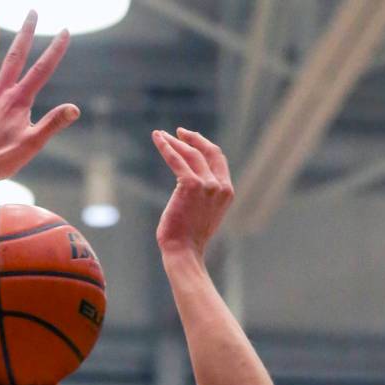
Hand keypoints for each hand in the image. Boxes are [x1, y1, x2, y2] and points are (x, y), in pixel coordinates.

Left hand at [0, 11, 79, 190]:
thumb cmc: (0, 162)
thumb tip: (74, 108)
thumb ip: (53, 124)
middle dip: (25, 33)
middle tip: (32, 12)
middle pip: (14, 56)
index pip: (41, 70)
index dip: (55, 50)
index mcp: (18, 101)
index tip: (64, 32)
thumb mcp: (32, 145)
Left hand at [152, 128, 234, 259]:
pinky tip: (157, 138)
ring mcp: (207, 184)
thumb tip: (189, 187)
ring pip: (190, 154)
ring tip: (160, 135)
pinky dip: (166, 147)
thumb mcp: (204, 215)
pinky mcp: (190, 185)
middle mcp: (220, 185)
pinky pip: (176, 159)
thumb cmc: (189, 239)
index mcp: (226, 192)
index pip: (218, 160)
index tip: (191, 140)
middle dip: (192, 139)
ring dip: (174, 142)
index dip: (205, 147)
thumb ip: (204, 198)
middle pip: (208, 151)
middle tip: (178, 132)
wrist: (184, 252)